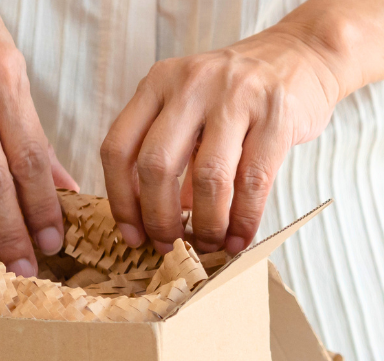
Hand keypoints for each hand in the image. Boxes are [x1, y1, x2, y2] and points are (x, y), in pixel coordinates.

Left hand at [101, 25, 341, 254]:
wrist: (302, 54)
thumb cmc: (236, 97)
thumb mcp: (189, 112)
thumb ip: (166, 156)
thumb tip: (150, 226)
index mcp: (158, 83)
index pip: (118, 149)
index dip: (121, 201)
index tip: (134, 235)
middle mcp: (192, 84)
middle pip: (157, 166)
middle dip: (160, 219)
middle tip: (169, 245)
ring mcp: (236, 95)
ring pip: (207, 178)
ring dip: (206, 225)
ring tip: (208, 245)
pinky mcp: (277, 114)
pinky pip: (253, 182)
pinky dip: (243, 220)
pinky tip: (238, 239)